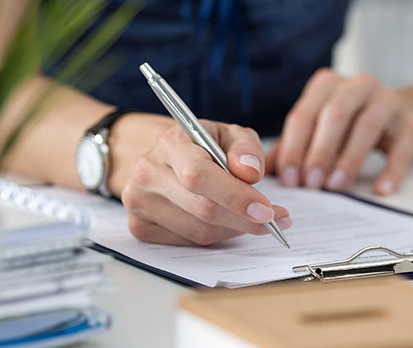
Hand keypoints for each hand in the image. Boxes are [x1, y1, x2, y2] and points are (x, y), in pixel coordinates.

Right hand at [120, 119, 290, 245]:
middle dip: (244, 219)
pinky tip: (224, 221)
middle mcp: (148, 173)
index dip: (236, 196)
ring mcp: (139, 202)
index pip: (199, 175)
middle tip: (273, 219)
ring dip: (233, 228)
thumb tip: (250, 172)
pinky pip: (189, 243)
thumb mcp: (230, 136)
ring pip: (199, 231)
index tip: (266, 210)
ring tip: (249, 216)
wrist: (166, 158)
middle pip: (202, 209)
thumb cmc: (204, 146)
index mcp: (170, 143)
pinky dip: (216, 236)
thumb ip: (246, 148)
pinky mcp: (140, 227)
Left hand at [266, 69, 412, 194]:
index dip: (294, 147)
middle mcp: (358, 85)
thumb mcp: (320, 129)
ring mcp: (388, 100)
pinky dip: (392, 169)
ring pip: (367, 125)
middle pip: (335, 114)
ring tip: (337, 185)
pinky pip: (402, 146)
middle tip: (311, 183)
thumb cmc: (352, 125)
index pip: (304, 114)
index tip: (289, 179)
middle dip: (320, 150)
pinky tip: (380, 189)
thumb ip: (291, 147)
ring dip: (350, 158)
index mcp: (327, 85)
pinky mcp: (412, 121)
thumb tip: (259, 171)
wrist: (404, 115)